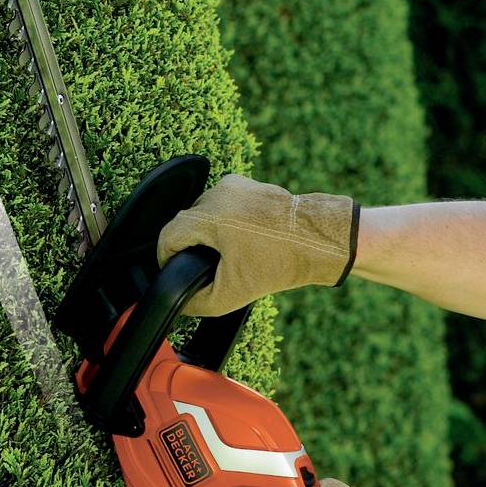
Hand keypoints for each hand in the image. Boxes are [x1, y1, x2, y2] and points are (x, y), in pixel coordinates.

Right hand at [156, 173, 358, 316]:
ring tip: (226, 254)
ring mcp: (233, 184)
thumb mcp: (232, 295)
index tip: (175, 271)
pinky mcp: (246, 183)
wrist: (319, 241)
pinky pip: (221, 202)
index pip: (168, 236)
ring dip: (206, 232)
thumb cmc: (282, 263)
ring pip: (202, 212)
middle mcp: (218, 193)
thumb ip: (195, 302)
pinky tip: (240, 238)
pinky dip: (224, 220)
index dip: (166, 259)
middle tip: (207, 268)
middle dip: (190, 246)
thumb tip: (178, 300)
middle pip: (184, 223)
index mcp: (210, 217)